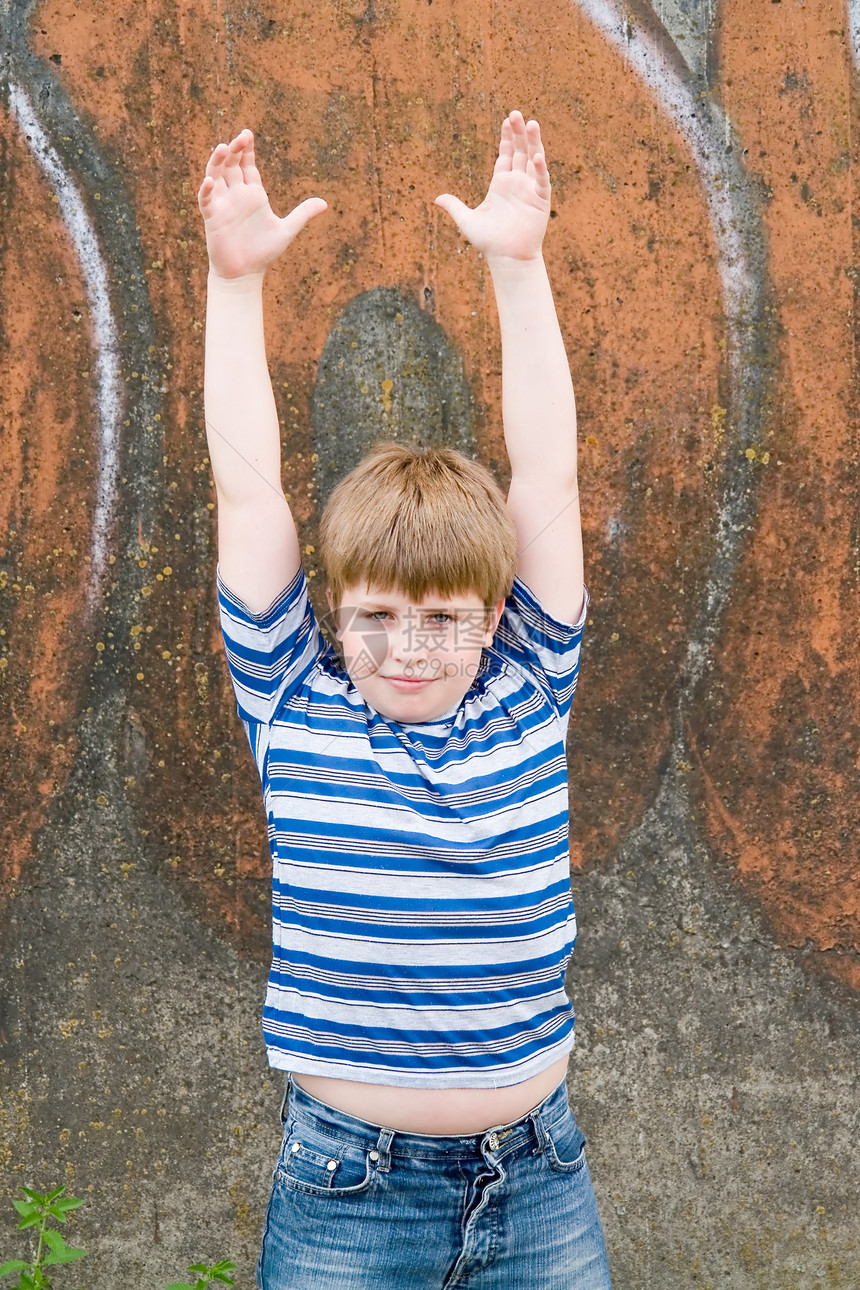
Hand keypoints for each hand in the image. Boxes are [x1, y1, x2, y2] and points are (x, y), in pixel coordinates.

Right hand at [198, 129, 326, 278]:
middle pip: (232, 165)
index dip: (246, 150)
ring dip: (217, 162)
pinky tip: (210, 181)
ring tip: (222, 148)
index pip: (248, 166)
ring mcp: (223, 205)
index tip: (248, 134)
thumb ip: (302, 214)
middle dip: (235, 150)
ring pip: (216, 176)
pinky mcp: (212, 218)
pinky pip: (206, 200)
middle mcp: (236, 195)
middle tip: (242, 136)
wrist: (245, 275)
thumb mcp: (286, 230)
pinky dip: (206, 190)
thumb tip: (325, 203)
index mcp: (253, 195)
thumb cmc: (263, 253)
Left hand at [435, 111, 550, 263]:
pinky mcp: (540, 201)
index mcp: (501, 184)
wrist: (506, 259)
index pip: (506, 155)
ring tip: (531, 123)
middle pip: (519, 151)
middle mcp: (516, 183)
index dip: (506, 138)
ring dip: (533, 142)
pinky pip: (541, 180)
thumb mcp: (467, 220)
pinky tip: (537, 155)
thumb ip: (454, 206)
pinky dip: (540, 168)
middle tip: (516, 113)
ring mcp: (529, 190)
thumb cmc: (489, 242)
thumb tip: (437, 198)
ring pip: (533, 160)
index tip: (506, 120)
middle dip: (518, 132)